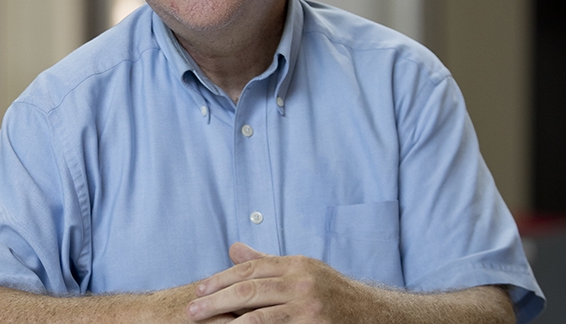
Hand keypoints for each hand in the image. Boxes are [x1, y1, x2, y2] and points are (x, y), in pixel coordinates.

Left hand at [186, 242, 366, 322]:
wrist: (372, 314)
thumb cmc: (331, 293)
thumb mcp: (302, 271)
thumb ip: (267, 262)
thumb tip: (233, 249)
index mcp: (295, 265)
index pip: (250, 269)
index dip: (221, 279)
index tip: (200, 290)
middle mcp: (301, 282)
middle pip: (249, 290)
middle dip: (216, 301)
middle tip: (193, 311)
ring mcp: (308, 307)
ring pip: (258, 316)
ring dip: (228, 323)